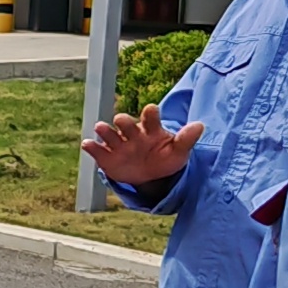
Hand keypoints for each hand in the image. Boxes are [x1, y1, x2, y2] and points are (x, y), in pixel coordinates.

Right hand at [81, 103, 201, 186]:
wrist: (151, 177)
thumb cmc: (165, 158)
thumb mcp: (178, 151)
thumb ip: (186, 139)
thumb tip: (200, 125)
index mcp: (150, 130)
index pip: (149, 117)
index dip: (149, 113)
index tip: (151, 110)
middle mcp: (132, 134)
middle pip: (124, 121)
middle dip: (122, 121)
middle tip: (121, 122)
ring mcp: (118, 145)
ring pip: (107, 133)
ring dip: (103, 130)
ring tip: (101, 129)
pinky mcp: (106, 157)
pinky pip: (96, 150)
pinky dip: (91, 146)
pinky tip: (88, 144)